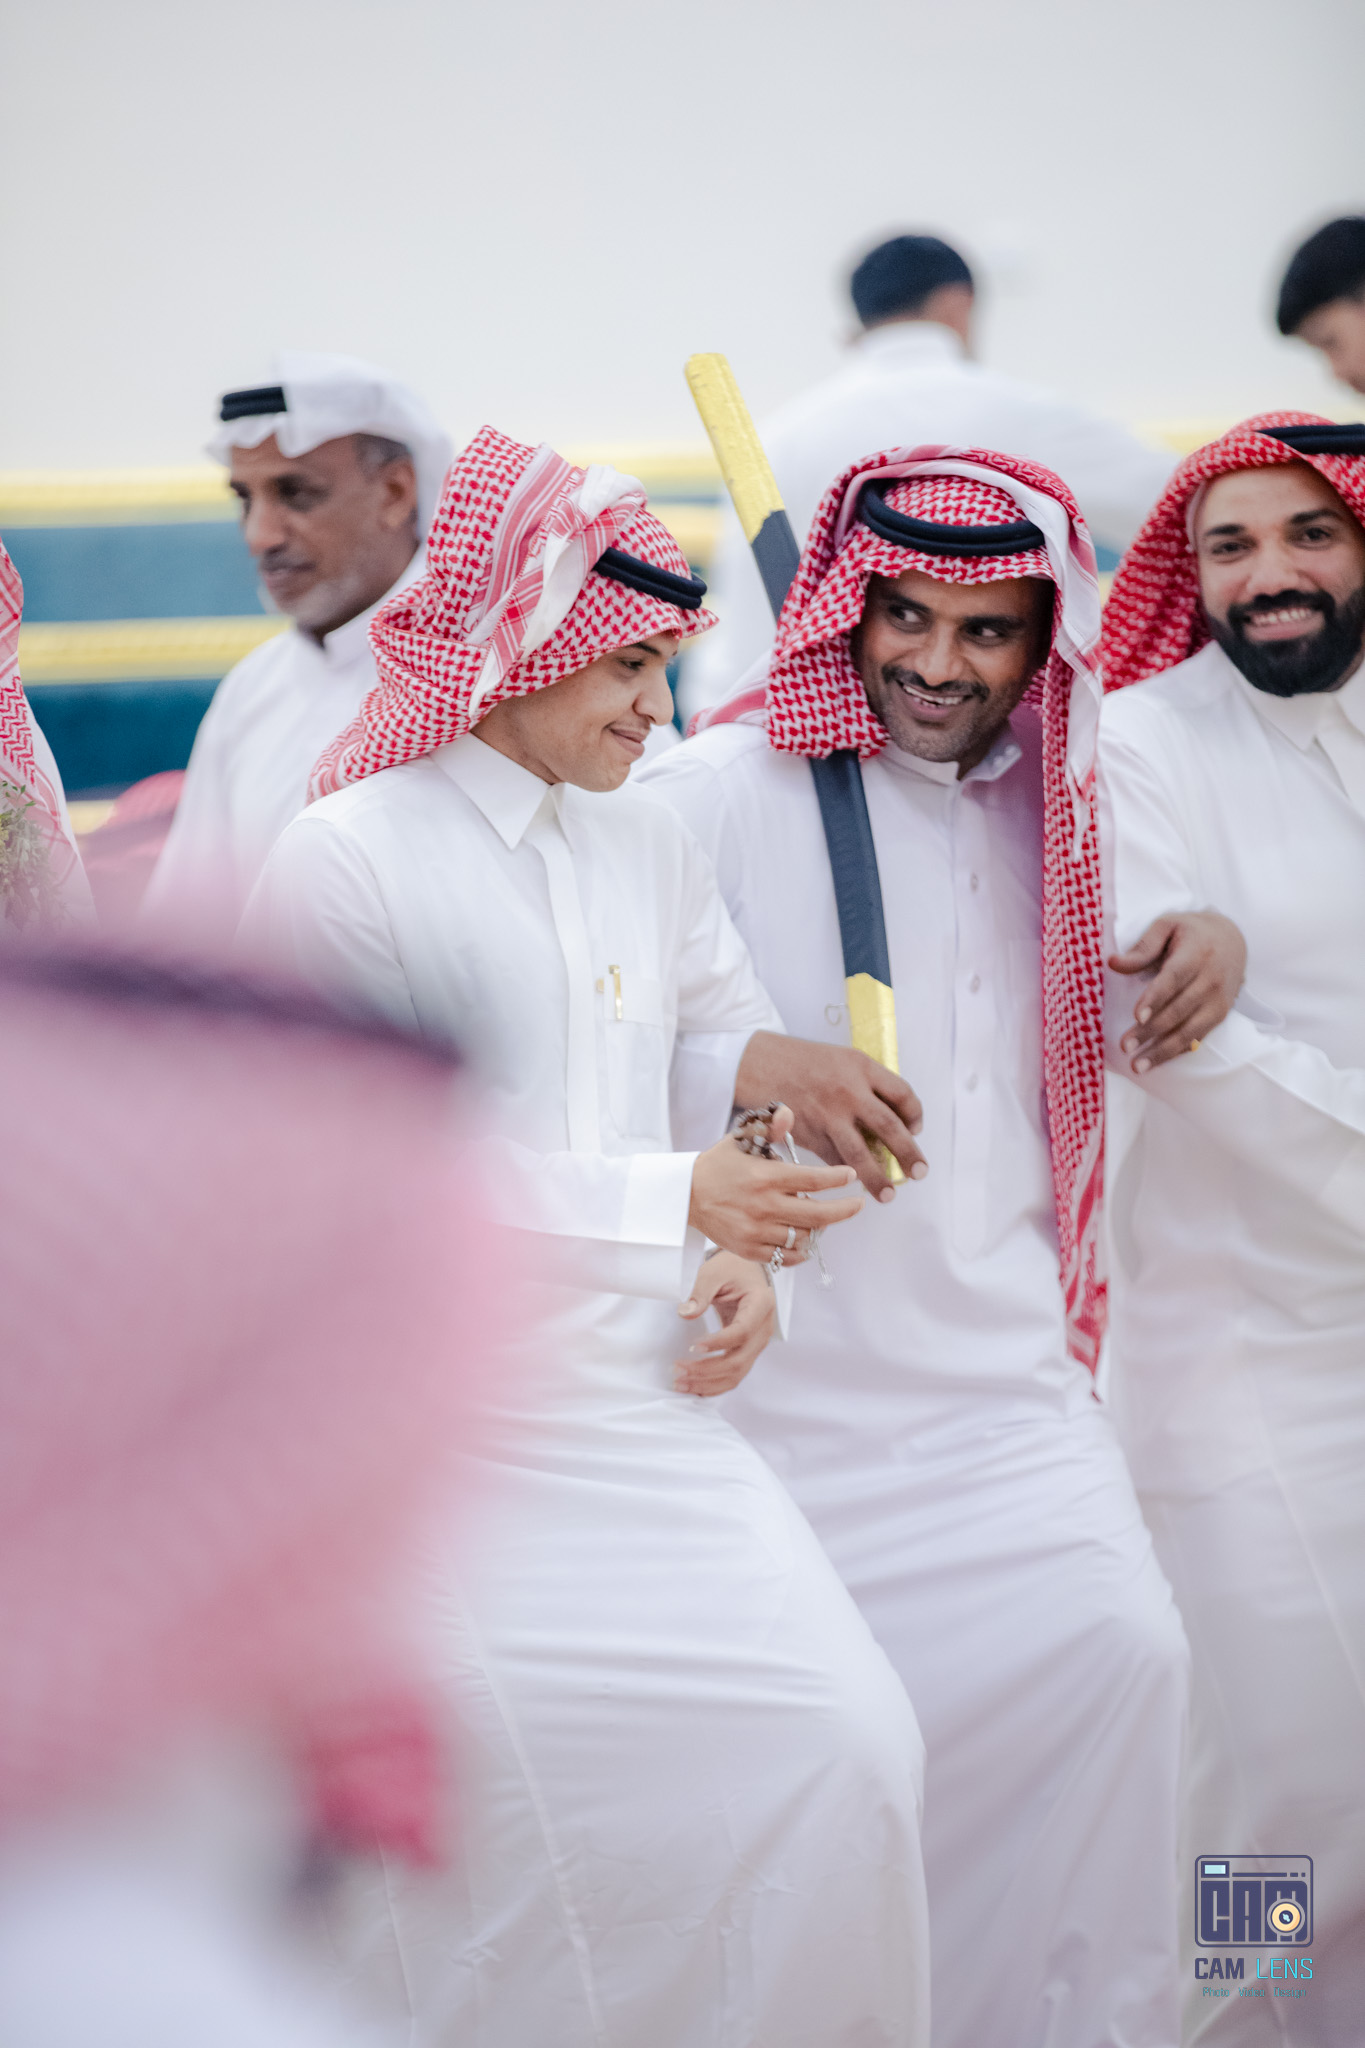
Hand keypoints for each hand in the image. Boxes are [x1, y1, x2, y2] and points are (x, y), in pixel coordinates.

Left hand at [674, 1251, 774, 1396]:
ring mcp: (758, 1343)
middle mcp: (764, 1329)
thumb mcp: (713, 1273)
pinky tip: (694, 1387)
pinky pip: (734, 1374)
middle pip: (739, 1360)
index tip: (694, 1346)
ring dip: (708, 1382)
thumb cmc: (731, 1269)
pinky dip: (714, 1384)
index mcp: (761, 1305)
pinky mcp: (748, 1351)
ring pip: (737, 1373)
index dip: (718, 1343)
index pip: (742, 1332)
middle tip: (678, 1370)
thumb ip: (700, 1292)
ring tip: (679, 1383)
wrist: (745, 1272)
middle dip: (707, 1370)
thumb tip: (685, 1314)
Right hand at [688, 1102, 862, 1261]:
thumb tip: (789, 1112)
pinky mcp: (748, 1249)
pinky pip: (786, 1257)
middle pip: (818, 1214)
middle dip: (845, 1210)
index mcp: (765, 1176)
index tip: (851, 1176)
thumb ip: (768, 1127)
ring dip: (820, 1229)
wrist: (684, 1196)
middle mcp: (763, 1206)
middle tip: (857, 1204)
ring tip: (825, 1219)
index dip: (838, 1178)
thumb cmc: (718, 1165)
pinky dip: (800, 1251)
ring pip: (804, 1237)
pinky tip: (805, 1240)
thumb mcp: (740, 1139)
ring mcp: (756, 1231)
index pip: (814, 1178)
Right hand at [735, 1030, 926, 1202]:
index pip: (903, 1094)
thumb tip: (895, 1116)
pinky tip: (850, 1181)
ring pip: (860, 1153)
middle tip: (919, 1171)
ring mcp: (828, 1115)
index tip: (916, 1129)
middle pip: (889, 1127)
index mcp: (861, 1067)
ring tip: (889, 1194)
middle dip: (908, 1153)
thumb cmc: (803, 1061)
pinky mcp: (808, 1134)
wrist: (759, 1064)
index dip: (915, 1115)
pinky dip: (843, 1173)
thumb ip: (867, 1083)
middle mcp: (848, 1091)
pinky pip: (832, 1159)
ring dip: (877, 1177)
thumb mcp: (842, 1059)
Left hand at [1109, 909, 1246, 1071]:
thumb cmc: (1191, 932)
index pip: (1175, 978)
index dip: (1156, 997)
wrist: (1233, 940)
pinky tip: (1155, 1062)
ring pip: (1189, 1030)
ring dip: (1163, 1050)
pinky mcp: (1220, 1015)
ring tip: (1137, 1066)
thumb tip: (1113, 963)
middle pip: (1179, 1009)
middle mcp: (1211, 980)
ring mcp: (1218, 1001)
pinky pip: (1198, 1037)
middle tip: (1125, 1046)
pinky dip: (1176, 1052)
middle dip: (1151, 1031)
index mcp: (1196, 954)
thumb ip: (1143, 946)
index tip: (1136, 1016)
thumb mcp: (1167, 926)